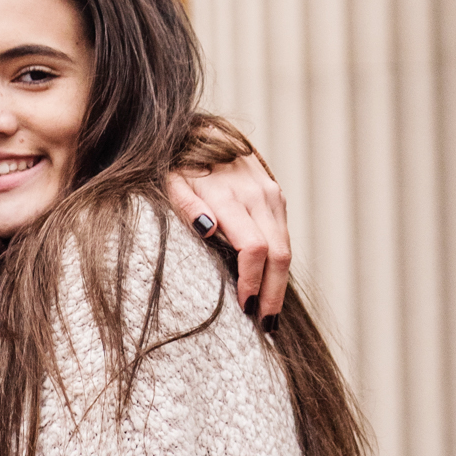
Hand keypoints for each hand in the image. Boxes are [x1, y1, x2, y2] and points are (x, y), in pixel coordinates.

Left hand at [167, 152, 290, 318]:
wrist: (199, 130)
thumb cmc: (177, 163)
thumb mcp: (169, 182)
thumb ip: (186, 205)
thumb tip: (207, 229)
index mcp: (229, 196)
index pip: (253, 248)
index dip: (252, 281)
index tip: (244, 306)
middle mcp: (257, 195)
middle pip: (278, 254)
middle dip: (274, 293)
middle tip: (265, 326)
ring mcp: (271, 195)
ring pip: (286, 247)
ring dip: (280, 283)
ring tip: (269, 314)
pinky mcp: (276, 196)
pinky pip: (284, 236)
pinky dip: (279, 264)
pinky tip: (269, 286)